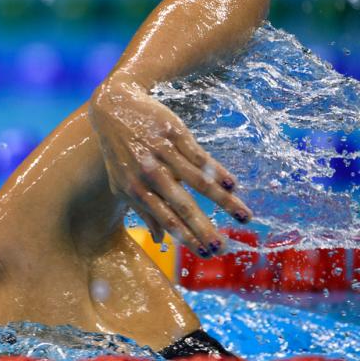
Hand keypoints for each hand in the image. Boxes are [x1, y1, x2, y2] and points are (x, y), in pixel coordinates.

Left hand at [89, 74, 251, 256]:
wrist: (115, 107)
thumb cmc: (120, 153)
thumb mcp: (121, 184)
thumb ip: (141, 212)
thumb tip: (159, 242)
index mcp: (136, 190)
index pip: (165, 219)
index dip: (186, 237)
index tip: (206, 253)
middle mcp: (150, 173)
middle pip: (182, 206)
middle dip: (204, 228)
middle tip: (223, 246)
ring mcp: (163, 153)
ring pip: (198, 182)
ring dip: (224, 202)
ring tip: (245, 217)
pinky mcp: (175, 133)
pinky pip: (200, 156)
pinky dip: (218, 172)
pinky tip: (234, 186)